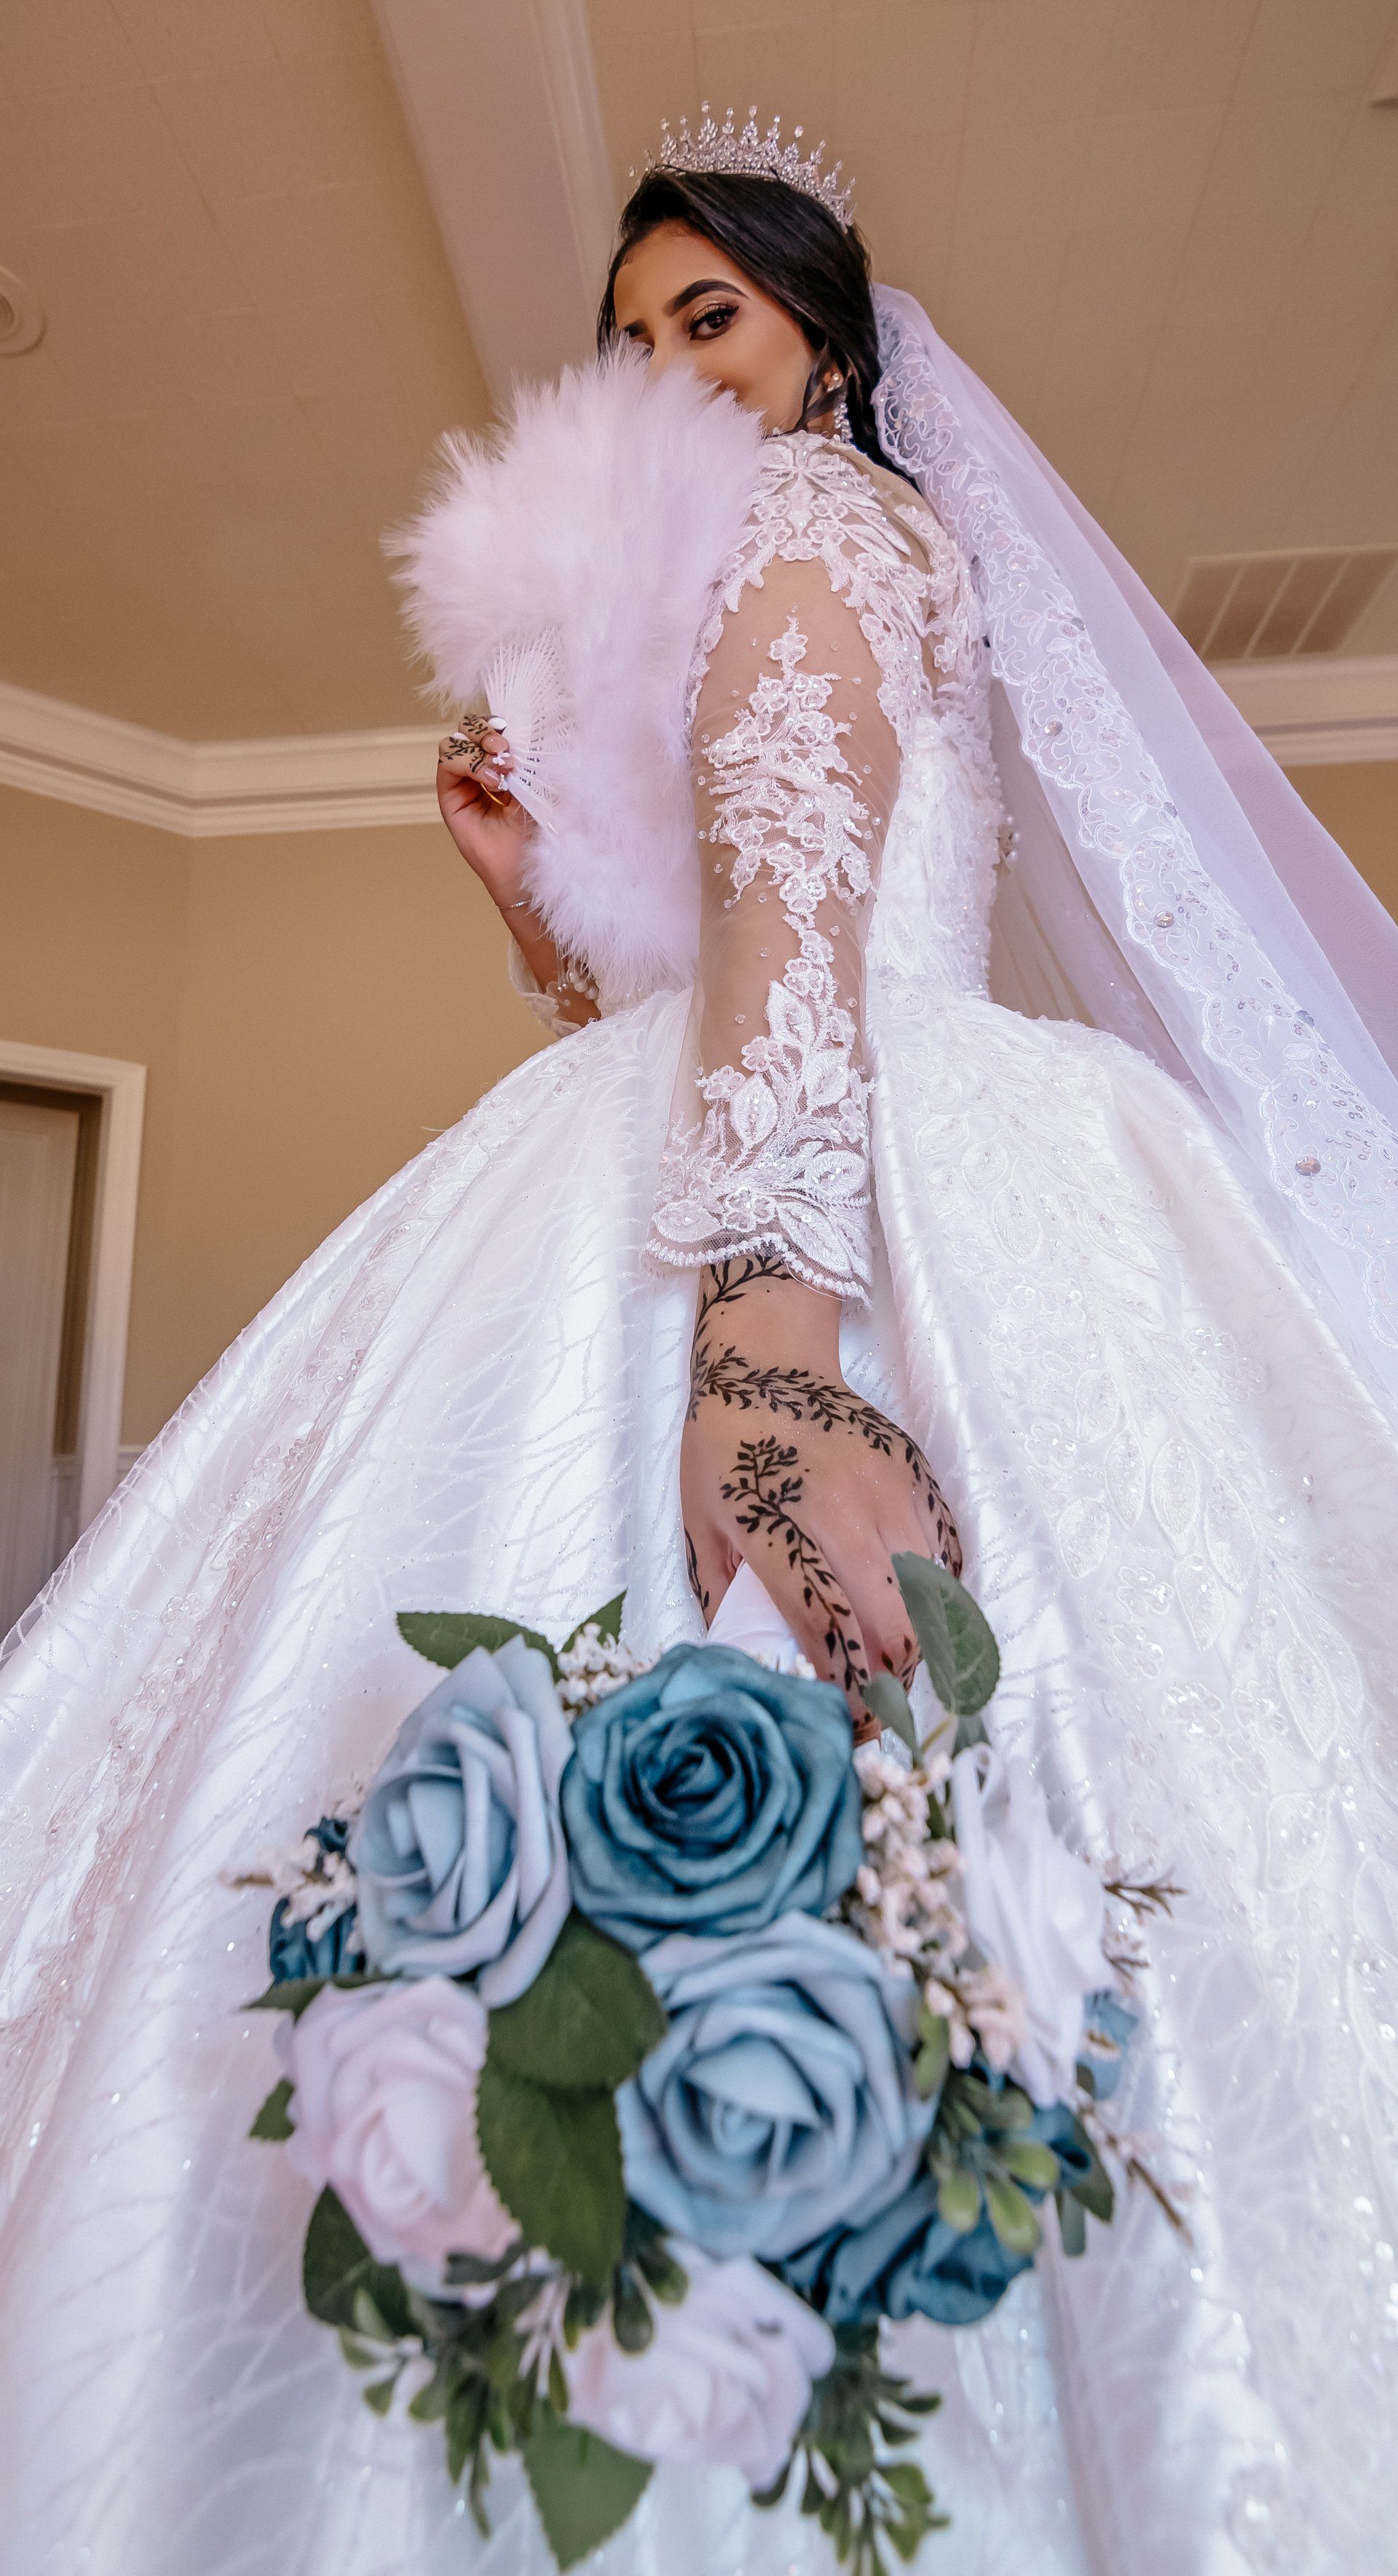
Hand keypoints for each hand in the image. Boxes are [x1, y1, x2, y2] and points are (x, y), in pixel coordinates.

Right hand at [436, 724, 534, 911]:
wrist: (529, 868)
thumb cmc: (539, 831)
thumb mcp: (539, 785)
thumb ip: (528, 756)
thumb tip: (522, 727)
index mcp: (503, 765)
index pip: (492, 729)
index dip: (500, 724)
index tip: (517, 734)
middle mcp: (480, 771)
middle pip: (469, 728)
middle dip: (486, 730)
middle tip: (504, 747)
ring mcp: (463, 783)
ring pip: (456, 741)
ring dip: (478, 747)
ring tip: (501, 770)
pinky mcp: (450, 797)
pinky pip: (447, 762)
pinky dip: (468, 763)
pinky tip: (491, 782)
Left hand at [681, 1259, 961, 1735]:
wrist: (769, 1362)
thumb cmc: (726, 1447)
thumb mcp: (701, 1526)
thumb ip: (728, 1600)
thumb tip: (753, 1666)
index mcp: (788, 1526)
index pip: (834, 1631)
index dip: (845, 1691)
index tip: (843, 1725)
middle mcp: (853, 1512)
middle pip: (901, 1628)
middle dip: (893, 1684)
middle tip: (875, 1708)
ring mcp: (897, 1494)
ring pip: (936, 1599)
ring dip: (919, 1646)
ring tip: (894, 1668)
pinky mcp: (922, 1481)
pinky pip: (948, 1559)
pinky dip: (936, 1597)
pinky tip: (908, 1610)